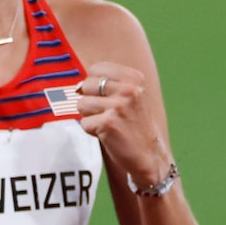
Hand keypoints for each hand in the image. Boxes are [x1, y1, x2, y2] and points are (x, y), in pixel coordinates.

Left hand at [72, 63, 169, 190]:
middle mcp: (128, 89)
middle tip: (106, 114)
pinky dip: (91, 131)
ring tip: (107, 125)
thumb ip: (109, 84)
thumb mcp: (130, 96)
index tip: (104, 98)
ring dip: (90, 117)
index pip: (96, 69)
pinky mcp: (108, 123)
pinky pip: (84, 123)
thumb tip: (76, 87)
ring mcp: (119, 106)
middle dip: (89, 101)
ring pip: (81, 104)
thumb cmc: (134, 125)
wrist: (149, 155)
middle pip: (86, 85)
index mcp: (134, 78)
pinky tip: (107, 135)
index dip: (93, 85)